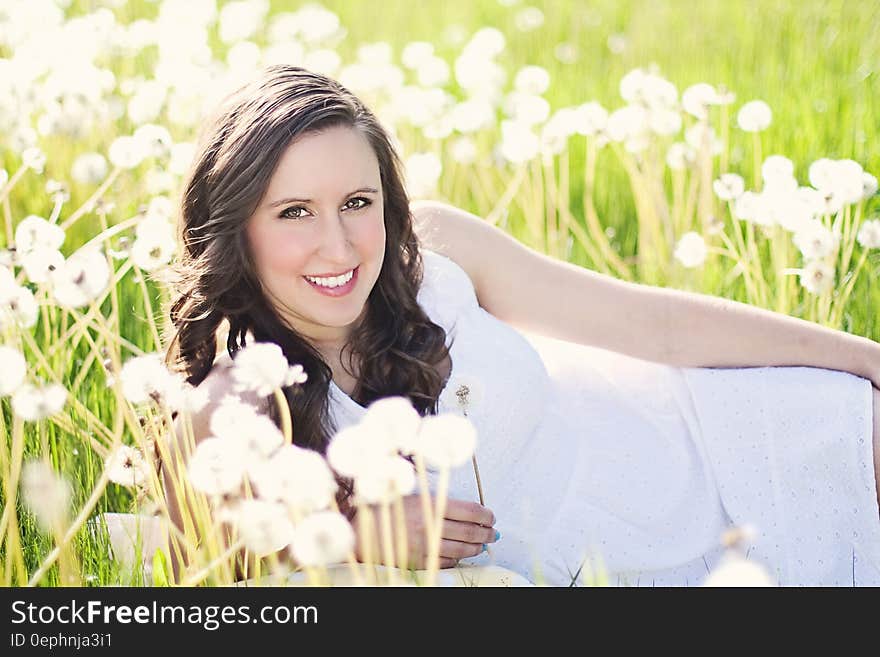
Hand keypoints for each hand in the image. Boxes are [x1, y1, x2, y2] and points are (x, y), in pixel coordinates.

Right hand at [352, 494, 496, 569]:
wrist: (363, 531)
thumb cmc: (390, 508)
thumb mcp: (414, 494)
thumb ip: (440, 500)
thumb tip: (470, 510)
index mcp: (430, 504)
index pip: (470, 511)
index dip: (485, 515)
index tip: (491, 517)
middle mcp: (430, 525)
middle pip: (469, 532)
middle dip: (486, 532)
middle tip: (492, 533)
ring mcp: (425, 545)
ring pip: (461, 550)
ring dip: (476, 547)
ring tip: (482, 545)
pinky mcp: (419, 562)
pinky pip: (446, 562)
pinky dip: (458, 559)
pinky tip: (463, 555)